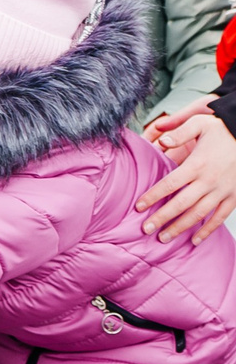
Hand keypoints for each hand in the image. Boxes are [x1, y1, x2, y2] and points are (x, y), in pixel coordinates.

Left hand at [140, 108, 235, 244]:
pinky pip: (220, 217)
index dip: (153, 197)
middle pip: (181, 204)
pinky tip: (195, 239)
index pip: (169, 185)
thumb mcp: (200, 124)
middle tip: (146, 229)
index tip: (138, 207)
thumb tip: (160, 139)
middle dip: (162, 218)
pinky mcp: (234, 197)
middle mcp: (209, 181)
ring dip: (180, 227)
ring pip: (198, 214)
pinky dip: (208, 230)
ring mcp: (222, 191)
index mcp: (197, 164)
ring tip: (164, 238)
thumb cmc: (223, 130)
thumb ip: (179, 132)